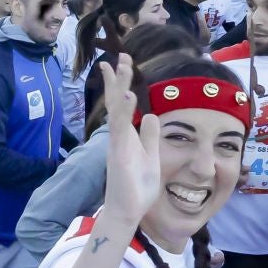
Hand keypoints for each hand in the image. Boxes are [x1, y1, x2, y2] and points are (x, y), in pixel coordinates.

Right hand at [98, 54, 161, 225]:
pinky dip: (123, 111)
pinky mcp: (118, 153)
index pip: (122, 105)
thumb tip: (152, 116)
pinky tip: (127, 96)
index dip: (122, 84)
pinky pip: (119, 128)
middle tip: (120, 56)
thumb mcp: (150, 156)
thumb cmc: (137, 188)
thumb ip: (150, 136)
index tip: (123, 63)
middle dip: (118, 78)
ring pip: (116, 109)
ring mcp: (117, 144)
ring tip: (121, 66)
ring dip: (119, 87)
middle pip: (115, 101)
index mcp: (126, 136)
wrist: (127, 211)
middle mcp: (118, 136)